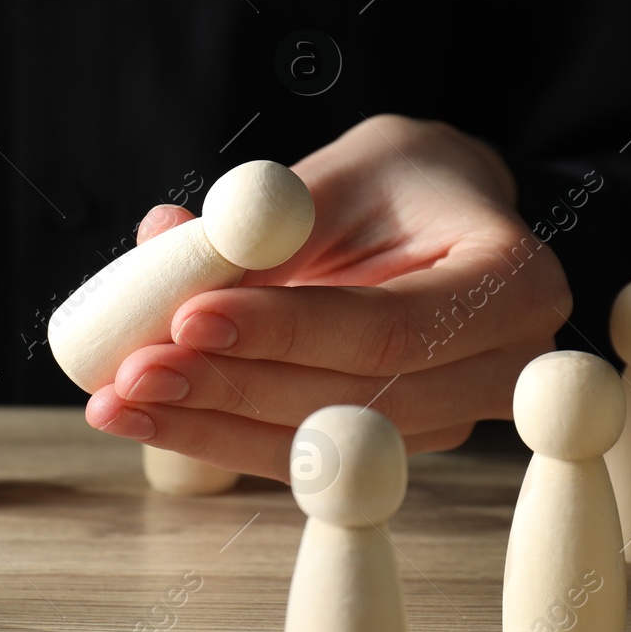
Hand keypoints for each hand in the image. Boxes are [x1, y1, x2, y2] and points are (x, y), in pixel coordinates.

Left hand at [83, 114, 571, 480]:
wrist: (440, 219)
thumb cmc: (399, 184)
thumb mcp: (338, 176)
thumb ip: (261, 218)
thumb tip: (162, 240)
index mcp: (513, 285)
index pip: (389, 326)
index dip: (284, 330)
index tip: (189, 318)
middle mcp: (501, 369)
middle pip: (355, 400)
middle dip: (231, 389)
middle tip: (133, 372)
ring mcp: (451, 420)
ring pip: (321, 444)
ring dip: (208, 427)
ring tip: (117, 400)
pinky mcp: (396, 447)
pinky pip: (302, 454)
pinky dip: (217, 436)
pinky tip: (144, 415)